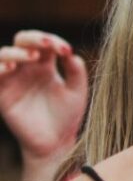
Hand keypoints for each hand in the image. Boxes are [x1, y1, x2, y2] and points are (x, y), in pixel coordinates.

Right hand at [0, 31, 87, 160]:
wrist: (56, 142)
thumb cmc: (67, 116)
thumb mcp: (77, 92)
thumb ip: (76, 72)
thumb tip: (71, 53)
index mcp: (46, 65)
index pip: (44, 43)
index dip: (53, 41)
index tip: (66, 51)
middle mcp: (27, 68)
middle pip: (22, 41)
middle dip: (33, 38)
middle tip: (47, 44)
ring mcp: (13, 79)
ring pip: (5, 54)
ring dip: (17, 52)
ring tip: (33, 57)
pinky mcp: (3, 94)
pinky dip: (0, 67)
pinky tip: (11, 68)